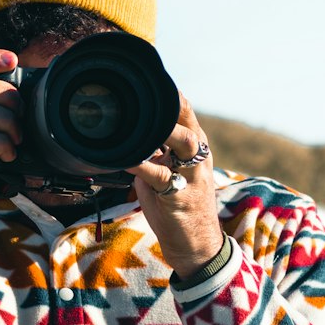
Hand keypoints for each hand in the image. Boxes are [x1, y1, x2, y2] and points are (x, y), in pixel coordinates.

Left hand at [127, 94, 224, 279]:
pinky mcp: (179, 195)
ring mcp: (192, 174)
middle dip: (170, 102)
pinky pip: (160, 175)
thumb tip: (126, 133)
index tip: (145, 79)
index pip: (184, 110)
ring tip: (143, 119)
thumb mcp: (165, 171)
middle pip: (187, 118)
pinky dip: (141, 164)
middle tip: (146, 89)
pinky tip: (126, 159)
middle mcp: (197, 155)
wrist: (195, 245)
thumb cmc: (176, 205)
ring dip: (163, 128)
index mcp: (194, 146)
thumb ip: (152, 151)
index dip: (167, 93)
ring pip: (183, 141)